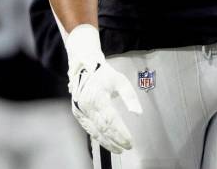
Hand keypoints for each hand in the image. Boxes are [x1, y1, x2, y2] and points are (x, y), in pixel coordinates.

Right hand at [66, 25, 141, 153]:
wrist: (84, 67)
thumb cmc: (104, 74)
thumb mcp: (120, 80)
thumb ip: (130, 97)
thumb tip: (138, 113)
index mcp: (97, 97)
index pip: (111, 120)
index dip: (120, 133)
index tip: (130, 141)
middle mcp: (87, 106)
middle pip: (103, 128)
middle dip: (115, 140)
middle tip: (126, 147)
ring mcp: (80, 111)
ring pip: (94, 131)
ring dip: (107, 142)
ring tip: (118, 149)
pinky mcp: (77, 113)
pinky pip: (88, 128)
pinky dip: (98, 137)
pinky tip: (107, 142)